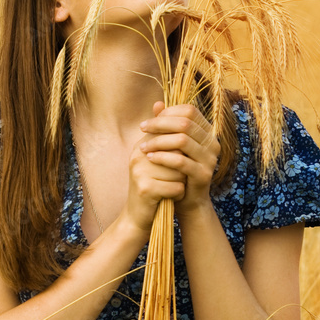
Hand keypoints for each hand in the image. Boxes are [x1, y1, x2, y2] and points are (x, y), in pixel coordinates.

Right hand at [121, 104, 187, 235]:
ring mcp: (140, 172)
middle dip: (181, 167)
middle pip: (177, 153)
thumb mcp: (156, 159)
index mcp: (140, 146)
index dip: (180, 150)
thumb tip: (159, 102)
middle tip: (175, 177)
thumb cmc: (152, 186)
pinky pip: (177, 187)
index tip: (181, 160)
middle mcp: (138, 156)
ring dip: (181, 181)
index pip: (169, 136)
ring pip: (179, 171)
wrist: (137, 217)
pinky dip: (178, 194)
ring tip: (170, 187)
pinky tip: (170, 197)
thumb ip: (161, 135)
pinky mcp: (146, 189)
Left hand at [138, 102, 219, 218]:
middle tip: (142, 128)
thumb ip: (166, 125)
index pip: (189, 111)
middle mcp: (212, 143)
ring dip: (159, 141)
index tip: (149, 121)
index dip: (168, 112)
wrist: (187, 201)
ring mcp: (210, 159)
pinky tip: (150, 158)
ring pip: (182, 141)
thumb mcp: (171, 146)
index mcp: (207, 132)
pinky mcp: (203, 174)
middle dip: (159, 124)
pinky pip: (180, 161)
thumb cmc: (177, 170)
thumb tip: (156, 103)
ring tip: (143, 147)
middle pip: (185, 123)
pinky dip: (163, 158)